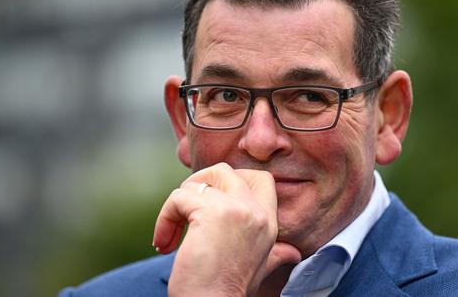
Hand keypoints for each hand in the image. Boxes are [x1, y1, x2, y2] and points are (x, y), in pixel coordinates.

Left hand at [152, 163, 301, 296]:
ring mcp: (237, 209)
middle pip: (226, 171)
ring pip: (197, 183)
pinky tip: (165, 243)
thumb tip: (293, 254)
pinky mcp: (212, 212)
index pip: (261, 179)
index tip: (210, 204)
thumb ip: (275, 254)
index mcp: (269, 222)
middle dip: (200, 184)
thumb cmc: (228, 289)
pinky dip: (164, 218)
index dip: (231, 181)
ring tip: (171, 233)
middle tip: (186, 210)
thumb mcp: (259, 267)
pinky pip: (178, 198)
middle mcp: (257, 211)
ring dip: (176, 205)